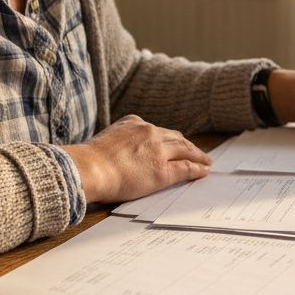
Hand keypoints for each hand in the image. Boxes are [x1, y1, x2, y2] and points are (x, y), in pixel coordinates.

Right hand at [63, 115, 211, 203]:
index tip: (175, 142)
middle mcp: (149, 132)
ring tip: (206, 161)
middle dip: (187, 145)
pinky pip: (186, 168)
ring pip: (185, 150)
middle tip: (197, 152)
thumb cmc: (88, 161)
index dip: (169, 138)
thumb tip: (117, 153)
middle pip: (175, 138)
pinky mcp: (163, 171)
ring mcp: (158, 151)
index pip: (157, 130)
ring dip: (197, 155)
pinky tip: (204, 171)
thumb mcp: (104, 140)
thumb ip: (117, 141)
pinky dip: (197, 169)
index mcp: (133, 123)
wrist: (88, 169)